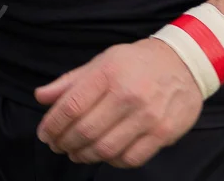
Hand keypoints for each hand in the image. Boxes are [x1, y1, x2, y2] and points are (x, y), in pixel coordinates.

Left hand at [34, 38, 202, 167]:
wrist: (182, 63)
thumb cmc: (135, 63)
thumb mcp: (100, 62)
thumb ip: (70, 82)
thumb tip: (41, 97)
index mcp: (108, 74)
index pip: (71, 106)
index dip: (52, 125)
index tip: (44, 134)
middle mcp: (128, 95)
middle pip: (86, 131)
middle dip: (65, 143)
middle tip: (57, 146)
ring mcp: (148, 116)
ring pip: (106, 149)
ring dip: (84, 156)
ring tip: (76, 153)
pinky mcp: (164, 133)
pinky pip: (131, 158)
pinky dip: (112, 162)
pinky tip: (104, 155)